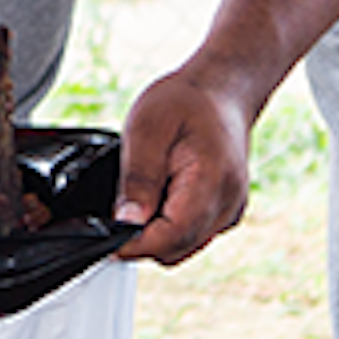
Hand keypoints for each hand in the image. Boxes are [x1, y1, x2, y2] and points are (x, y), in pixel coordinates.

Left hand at [109, 64, 258, 265]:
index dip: (135, 244)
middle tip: (119, 209)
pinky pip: (192, 234)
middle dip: (143, 239)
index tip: (108, 237)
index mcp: (211, 183)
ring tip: (145, 194)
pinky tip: (163, 195)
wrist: (221, 89)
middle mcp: (227, 204)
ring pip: (184, 246)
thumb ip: (138, 179)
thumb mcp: (147, 129)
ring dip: (158, 232)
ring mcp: (229, 211)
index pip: (171, 237)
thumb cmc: (187, 101)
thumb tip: (126, 223)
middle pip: (176, 249)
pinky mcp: (225, 212)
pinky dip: (172, 225)